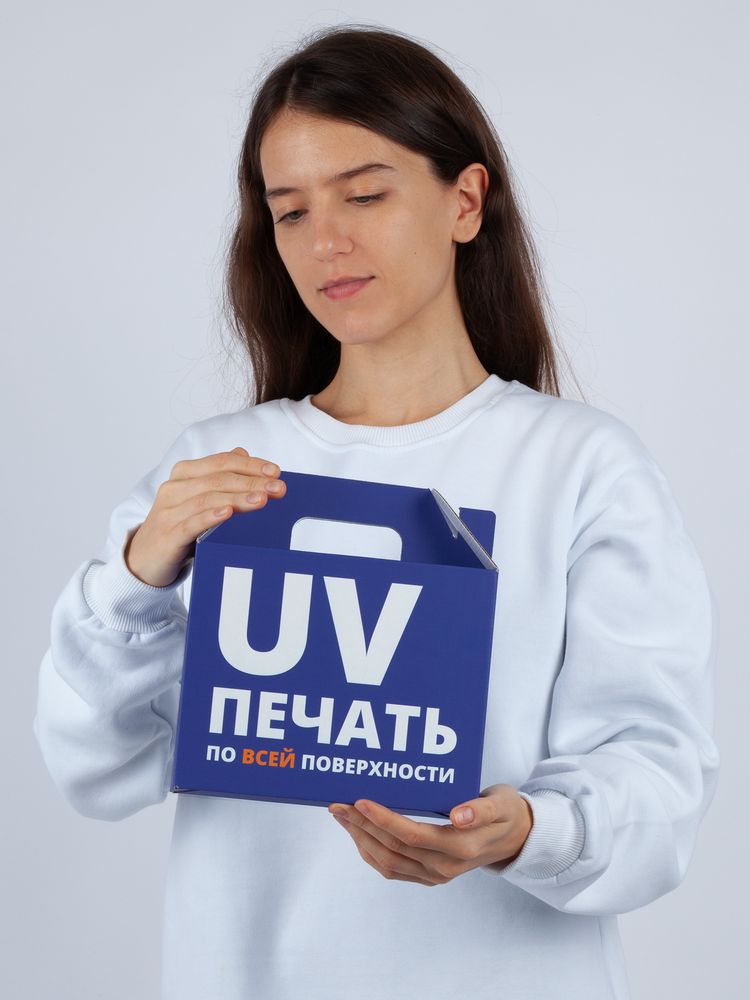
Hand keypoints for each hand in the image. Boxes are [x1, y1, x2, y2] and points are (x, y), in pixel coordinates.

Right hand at [125, 446, 285, 587]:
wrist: (144, 559)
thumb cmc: (178, 526)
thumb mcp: (199, 498)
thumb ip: (219, 476)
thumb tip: (243, 453)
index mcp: (184, 474)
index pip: (221, 461)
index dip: (250, 465)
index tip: (276, 472)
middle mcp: (175, 488)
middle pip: (218, 479)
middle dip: (252, 482)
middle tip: (278, 488)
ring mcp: (169, 511)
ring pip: (207, 499)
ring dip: (238, 498)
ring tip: (262, 500)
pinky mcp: (167, 535)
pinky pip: (191, 523)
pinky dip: (210, 517)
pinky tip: (227, 513)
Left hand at [328, 783, 533, 885]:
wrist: (515, 838)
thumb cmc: (505, 813)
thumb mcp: (501, 804)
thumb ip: (480, 809)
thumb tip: (459, 815)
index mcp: (460, 848)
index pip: (411, 836)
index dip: (383, 819)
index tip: (360, 801)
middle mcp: (444, 866)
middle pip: (392, 848)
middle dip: (361, 826)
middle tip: (338, 804)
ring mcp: (435, 874)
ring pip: (386, 861)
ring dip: (360, 839)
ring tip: (341, 815)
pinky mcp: (428, 875)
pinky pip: (391, 867)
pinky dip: (369, 850)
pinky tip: (358, 831)